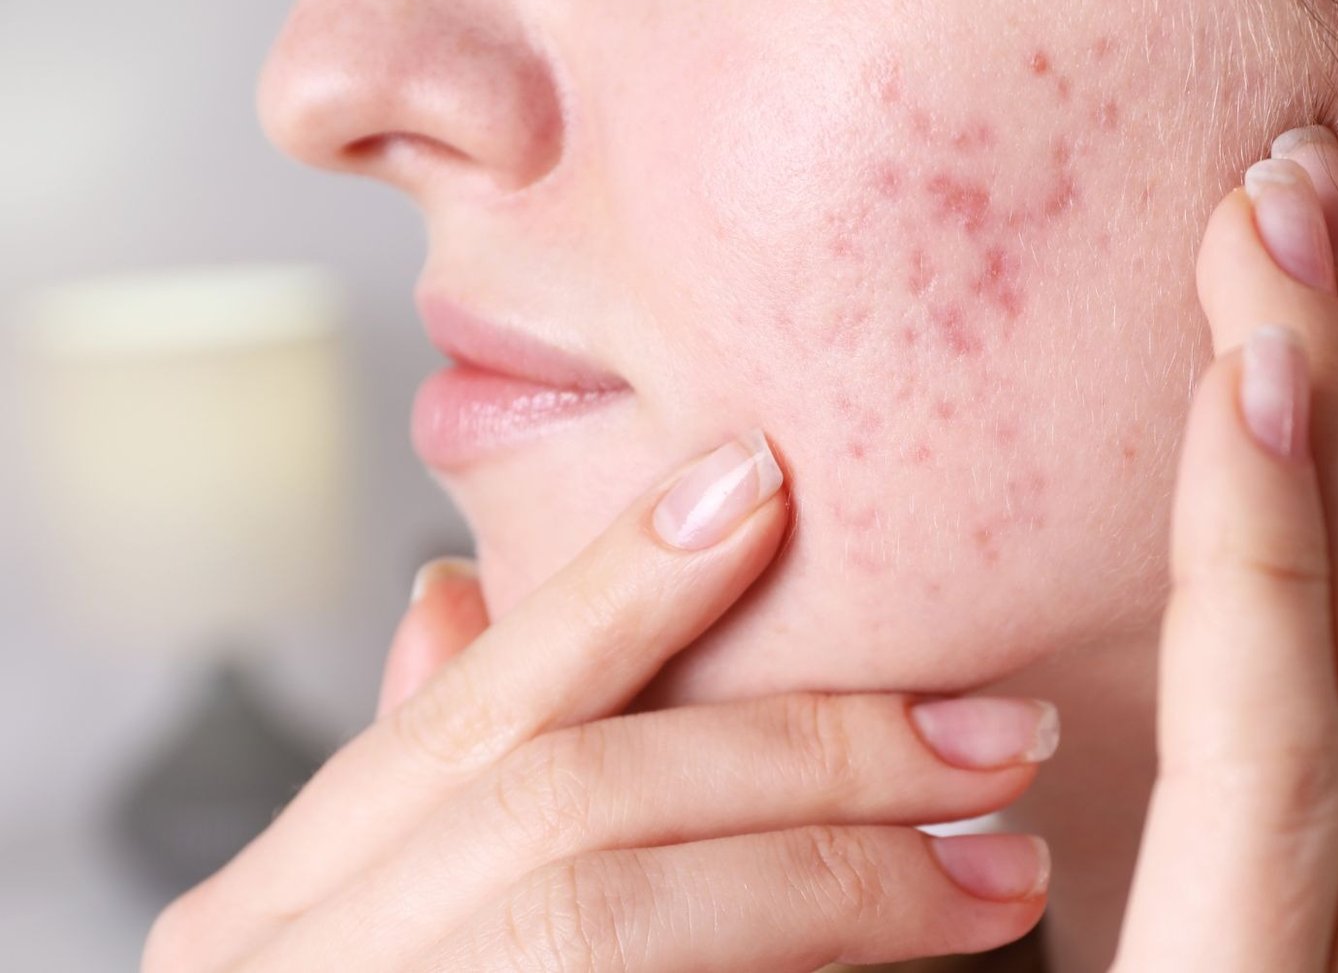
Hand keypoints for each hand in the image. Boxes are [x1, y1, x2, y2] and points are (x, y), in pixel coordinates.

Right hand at [144, 432, 1055, 971]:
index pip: (468, 713)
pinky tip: (921, 956)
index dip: (614, 591)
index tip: (764, 484)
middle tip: (996, 730)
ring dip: (831, 870)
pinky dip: (796, 970)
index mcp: (263, 920)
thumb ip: (423, 793)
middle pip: (566, 801)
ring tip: (1002, 859)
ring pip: (608, 910)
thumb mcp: (363, 932)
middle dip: (799, 748)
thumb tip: (446, 595)